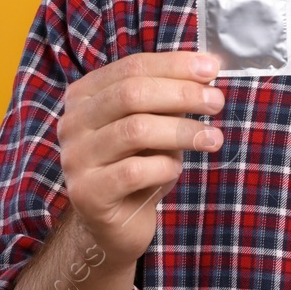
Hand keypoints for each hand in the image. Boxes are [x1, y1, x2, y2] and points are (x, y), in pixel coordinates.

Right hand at [56, 51, 224, 259]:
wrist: (117, 223)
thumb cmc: (139, 165)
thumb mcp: (156, 124)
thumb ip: (170, 97)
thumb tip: (207, 68)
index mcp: (85, 95)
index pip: (132, 67)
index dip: (174, 65)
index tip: (212, 68)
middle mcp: (73, 123)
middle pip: (132, 94)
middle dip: (181, 94)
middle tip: (217, 101)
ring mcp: (76, 158)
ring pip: (135, 130)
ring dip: (182, 131)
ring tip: (213, 138)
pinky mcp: (87, 193)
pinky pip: (134, 171)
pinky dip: (164, 166)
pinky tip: (175, 169)